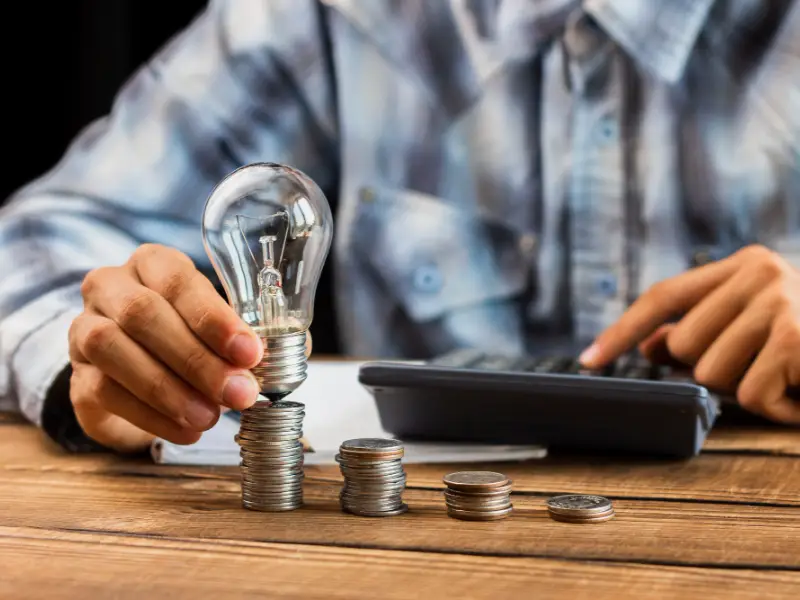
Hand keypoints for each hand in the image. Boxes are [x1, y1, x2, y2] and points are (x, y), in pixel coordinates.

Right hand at [69, 243, 266, 451]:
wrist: (135, 372)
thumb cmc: (187, 337)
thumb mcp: (220, 328)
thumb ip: (253, 335)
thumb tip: (294, 350)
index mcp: (153, 264)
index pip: (179, 281)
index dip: (214, 318)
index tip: (250, 352)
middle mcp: (111, 287)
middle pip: (144, 315)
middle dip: (197, 359)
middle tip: (239, 393)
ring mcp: (85, 329)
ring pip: (113, 349)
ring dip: (168, 389)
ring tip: (210, 417)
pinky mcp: (77, 375)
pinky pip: (104, 391)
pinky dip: (151, 416)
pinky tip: (187, 429)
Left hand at [579, 245, 799, 423]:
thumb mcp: (753, 326)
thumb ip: (700, 331)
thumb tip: (648, 348)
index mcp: (741, 265)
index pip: (662, 297)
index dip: (620, 331)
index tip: (588, 360)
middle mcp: (759, 272)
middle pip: (684, 348)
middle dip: (715, 371)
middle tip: (763, 365)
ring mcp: (781, 302)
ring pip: (712, 375)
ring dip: (747, 390)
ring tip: (786, 375)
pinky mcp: (798, 337)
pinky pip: (751, 395)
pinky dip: (776, 408)